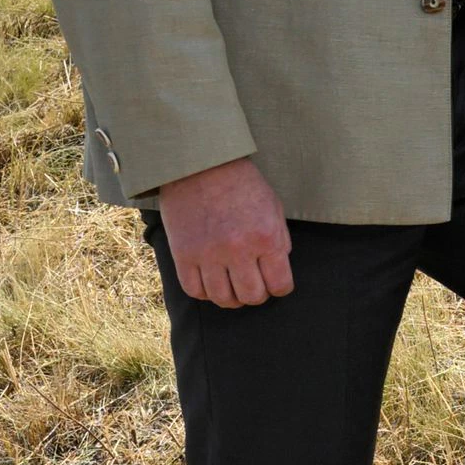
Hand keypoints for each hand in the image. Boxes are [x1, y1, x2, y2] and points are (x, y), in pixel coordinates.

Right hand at [156, 155, 291, 307]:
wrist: (200, 165)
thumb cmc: (242, 185)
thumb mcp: (273, 208)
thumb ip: (279, 241)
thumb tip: (278, 271)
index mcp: (266, 237)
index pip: (280, 285)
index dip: (280, 288)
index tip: (276, 283)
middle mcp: (238, 250)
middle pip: (252, 297)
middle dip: (257, 295)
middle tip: (254, 284)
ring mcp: (208, 254)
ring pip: (223, 299)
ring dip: (231, 298)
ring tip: (233, 286)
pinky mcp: (183, 255)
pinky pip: (194, 290)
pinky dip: (205, 293)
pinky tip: (211, 282)